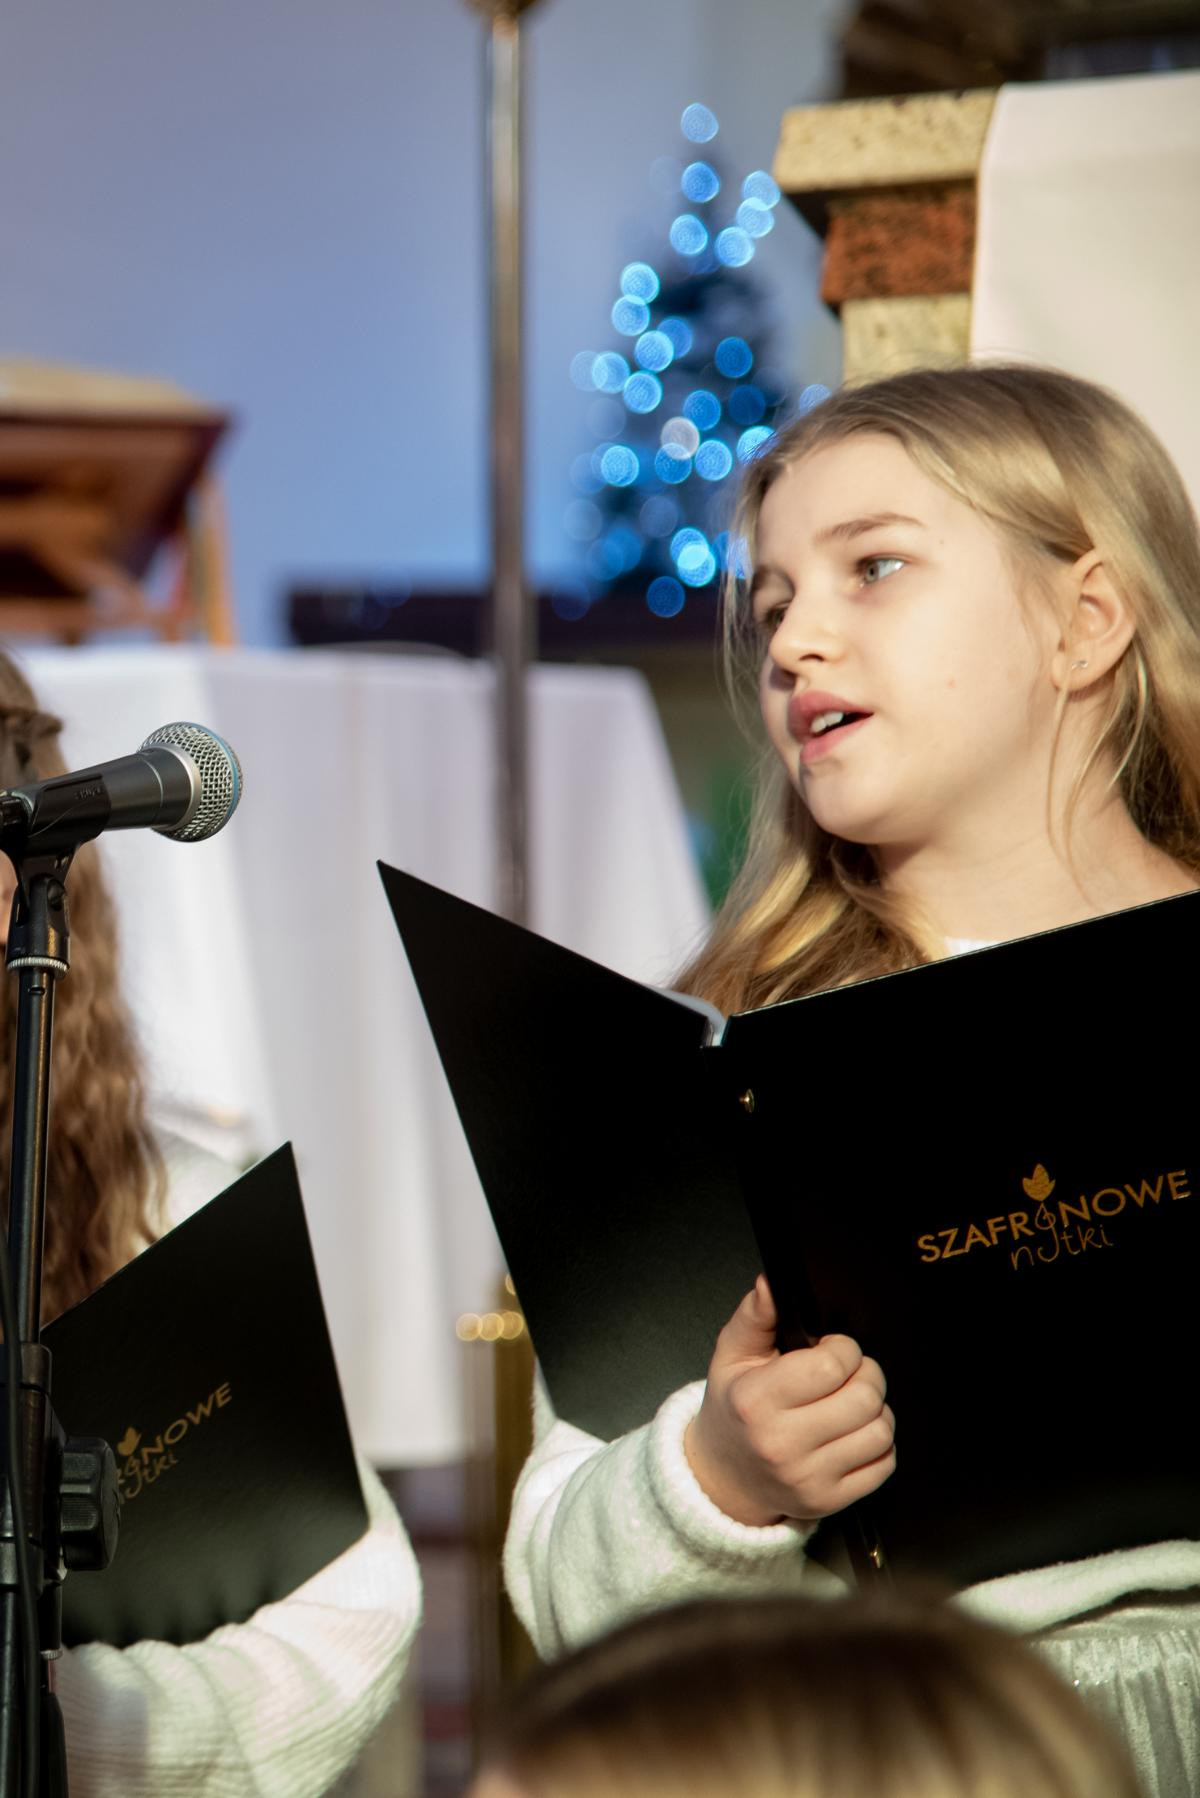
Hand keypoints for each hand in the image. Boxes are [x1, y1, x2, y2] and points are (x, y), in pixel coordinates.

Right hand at [684, 1276, 895, 1526]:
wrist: (725, 1477)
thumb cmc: (734, 1409)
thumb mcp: (732, 1357)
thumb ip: (755, 1317)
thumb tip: (771, 1283)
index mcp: (756, 1401)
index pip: (832, 1366)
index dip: (843, 1349)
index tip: (832, 1350)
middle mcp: (782, 1444)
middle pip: (864, 1398)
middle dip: (866, 1374)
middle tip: (848, 1373)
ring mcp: (808, 1478)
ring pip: (880, 1431)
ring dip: (875, 1409)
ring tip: (851, 1402)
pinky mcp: (829, 1502)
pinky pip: (884, 1465)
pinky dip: (878, 1443)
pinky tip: (853, 1433)